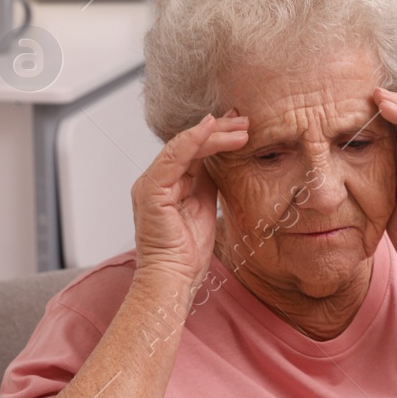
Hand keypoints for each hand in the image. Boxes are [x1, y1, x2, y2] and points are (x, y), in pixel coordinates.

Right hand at [132, 111, 248, 286]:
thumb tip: (221, 161)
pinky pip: (174, 157)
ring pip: (183, 145)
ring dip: (215, 133)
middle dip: (219, 129)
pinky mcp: (151, 191)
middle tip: (246, 119)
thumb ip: (207, 183)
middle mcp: (156, 180)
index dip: (217, 135)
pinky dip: (194, 140)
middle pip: (189, 143)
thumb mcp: (204, 208)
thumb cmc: (187, 252)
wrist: (173, 278)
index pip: (193, 150)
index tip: (242, 126)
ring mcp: (151, 184)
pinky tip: (212, 128)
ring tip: (242, 127)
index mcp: (167, 184)